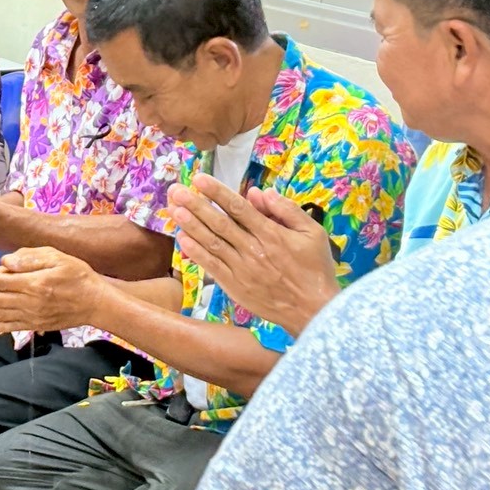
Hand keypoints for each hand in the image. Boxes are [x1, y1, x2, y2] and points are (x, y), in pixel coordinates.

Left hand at [0, 248, 105, 336]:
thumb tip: (6, 262)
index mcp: (35, 282)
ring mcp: (32, 315)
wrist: (96, 302)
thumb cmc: (76, 274)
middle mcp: (31, 301)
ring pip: (0, 316)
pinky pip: (12, 327)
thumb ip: (30, 258)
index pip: (2, 282)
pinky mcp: (35, 324)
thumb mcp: (57, 257)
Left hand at [167, 177, 339, 336]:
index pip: (239, 208)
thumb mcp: (313, 233)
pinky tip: (182, 240)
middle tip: (176, 190)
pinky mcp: (235, 286)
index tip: (199, 179)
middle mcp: (253, 249)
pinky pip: (212, 266)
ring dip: (191, 225)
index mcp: (272, 234)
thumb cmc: (315, 269)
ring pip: (212, 242)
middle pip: (219, 223)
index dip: (217, 192)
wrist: (314, 310)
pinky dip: (196, 253)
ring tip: (173, 209)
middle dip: (195, 204)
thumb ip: (286, 210)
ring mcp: (242, 268)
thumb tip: (259, 193)